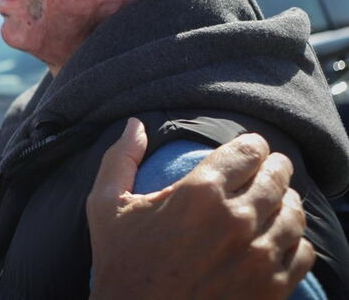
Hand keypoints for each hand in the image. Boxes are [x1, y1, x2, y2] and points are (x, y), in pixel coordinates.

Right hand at [87, 118, 313, 299]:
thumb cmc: (120, 264)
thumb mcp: (106, 206)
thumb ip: (120, 159)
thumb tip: (135, 125)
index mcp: (199, 193)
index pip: (248, 151)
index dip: (251, 145)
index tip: (249, 148)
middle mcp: (237, 220)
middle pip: (277, 177)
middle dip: (274, 167)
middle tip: (267, 168)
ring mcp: (259, 256)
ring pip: (294, 213)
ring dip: (287, 201)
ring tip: (275, 200)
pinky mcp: (272, 287)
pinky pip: (302, 251)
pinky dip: (295, 240)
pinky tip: (278, 237)